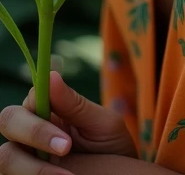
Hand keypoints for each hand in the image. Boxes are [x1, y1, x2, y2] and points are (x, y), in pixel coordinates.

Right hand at [0, 70, 136, 172]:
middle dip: (33, 134)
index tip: (65, 137)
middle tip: (65, 150)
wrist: (118, 174)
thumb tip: (50, 74)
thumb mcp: (103, 125)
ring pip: (5, 157)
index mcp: (48, 110)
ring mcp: (23, 158)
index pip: (28, 100)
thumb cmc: (111, 146)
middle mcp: (29, 133)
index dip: (41, 114)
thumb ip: (76, 104)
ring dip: (32, 168)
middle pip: (8, 122)